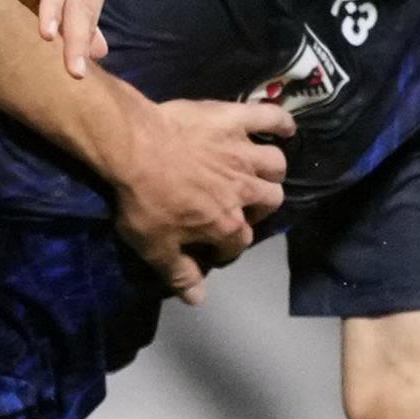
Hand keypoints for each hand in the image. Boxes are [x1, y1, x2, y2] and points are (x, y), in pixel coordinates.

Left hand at [107, 96, 289, 304]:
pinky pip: (270, 118)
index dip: (224, 247)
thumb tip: (199, 300)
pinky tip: (286, 128)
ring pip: (275, 164)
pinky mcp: (234, 120)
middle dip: (258, 209)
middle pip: (270, 201)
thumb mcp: (155, 247)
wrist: (133, 147)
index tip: (209, 245)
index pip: (238, 243)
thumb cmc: (143, 200)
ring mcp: (243, 152)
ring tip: (258, 174)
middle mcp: (244, 190)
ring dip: (271, 172)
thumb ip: (180, 275)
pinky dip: (282, 122)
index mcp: (227, 223)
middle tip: (238, 206)